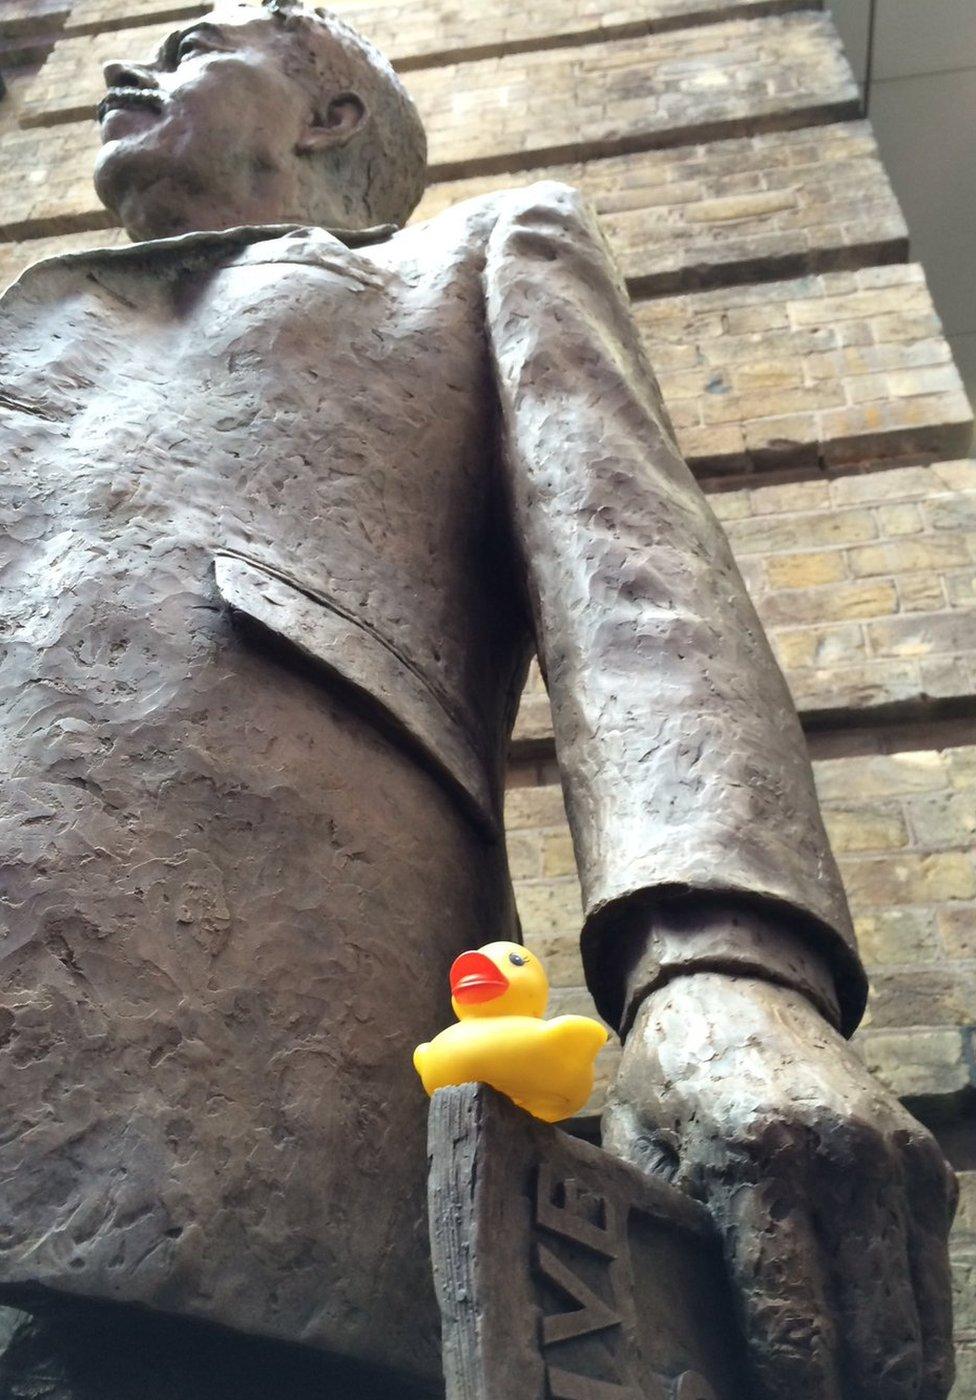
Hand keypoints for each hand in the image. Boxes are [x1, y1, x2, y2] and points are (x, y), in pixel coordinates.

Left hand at [603, 972, 957, 1399]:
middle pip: (875, 1351)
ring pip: (920, 1335)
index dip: (786, 1399)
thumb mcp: (637, 1153)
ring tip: (830, 1385)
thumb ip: (664, 1251)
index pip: (794, 1333)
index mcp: (758, 1157)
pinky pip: (933, 1287)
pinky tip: (857, 1345)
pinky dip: (906, 1335)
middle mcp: (844, 1159)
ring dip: (883, 1380)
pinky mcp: (927, 1168)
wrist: (739, 988)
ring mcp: (897, 1162)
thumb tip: (678, 1364)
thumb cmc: (672, 1078)